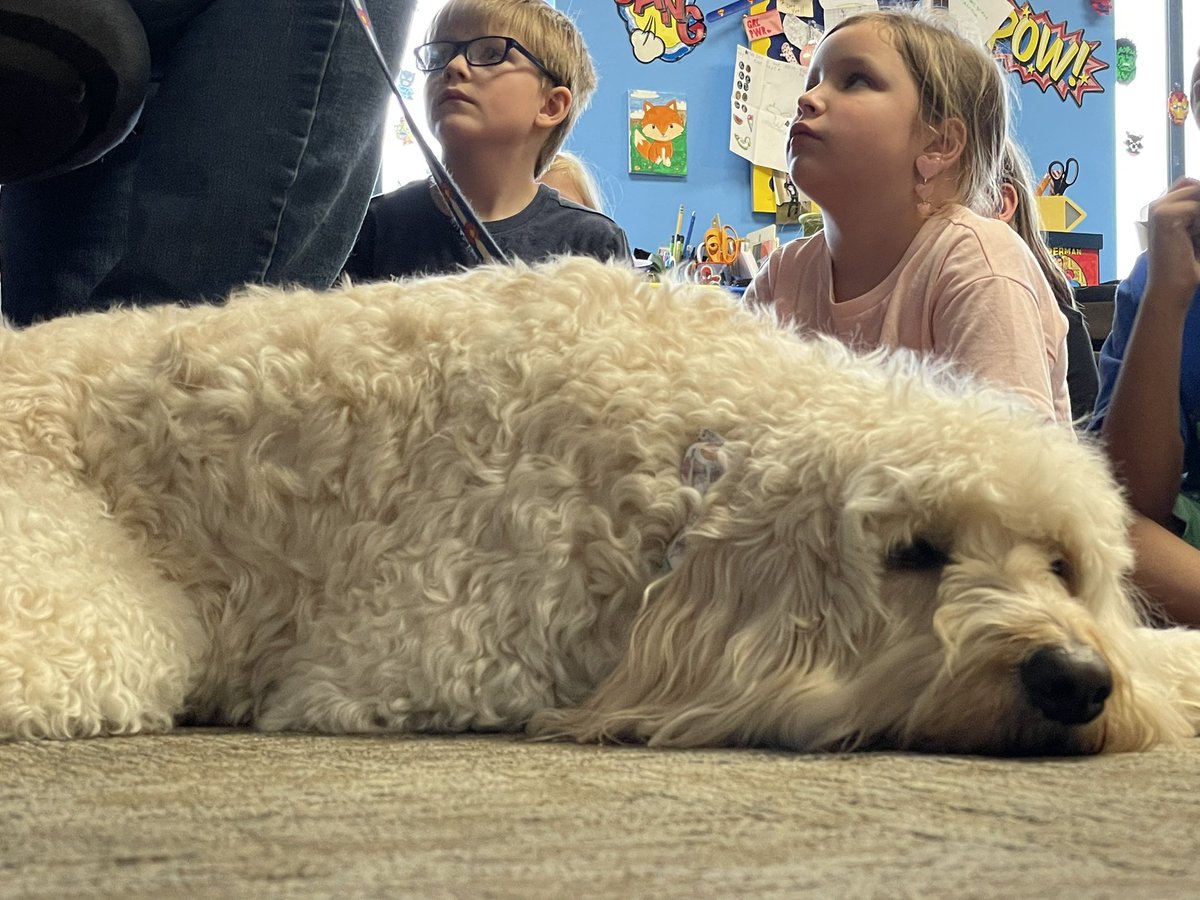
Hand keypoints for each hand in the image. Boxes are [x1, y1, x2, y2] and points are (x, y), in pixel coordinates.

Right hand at [1144, 177, 1199, 310]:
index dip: (1197, 204)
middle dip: (1198, 212)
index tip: (1194, 229)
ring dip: (1199, 220)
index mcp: (1163, 208)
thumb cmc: (1185, 265)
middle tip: (1193, 236)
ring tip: (1192, 240)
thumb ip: (1196, 210)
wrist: (1171, 288)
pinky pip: (1197, 207)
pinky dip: (1199, 226)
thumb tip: (1199, 189)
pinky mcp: (1164, 216)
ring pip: (1198, 195)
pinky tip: (1190, 242)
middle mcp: (1157, 205)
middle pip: (1195, 188)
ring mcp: (1158, 209)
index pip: (1192, 185)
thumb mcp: (1195, 230)